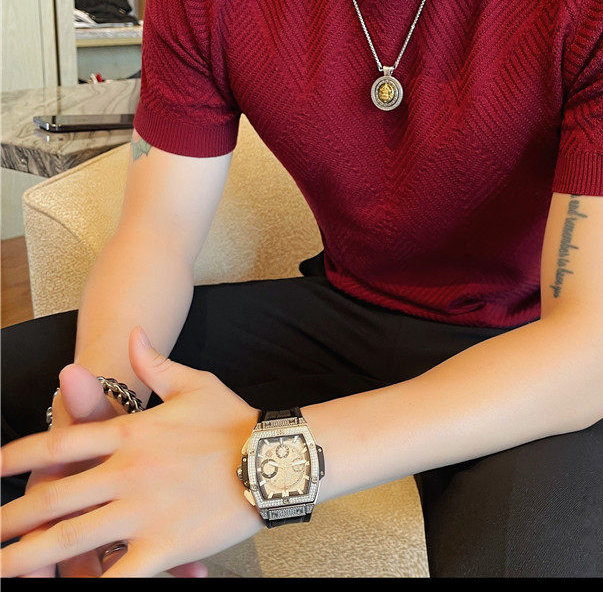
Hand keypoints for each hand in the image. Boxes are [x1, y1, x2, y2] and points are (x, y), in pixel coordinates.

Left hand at [0, 326, 261, 577]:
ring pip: (69, 540)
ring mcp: (143, 511)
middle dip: (10, 519)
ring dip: (26, 558)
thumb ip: (155, 363)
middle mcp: (128, 471)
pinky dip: (91, 586)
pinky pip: (117, 576)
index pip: (60, 443)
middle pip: (52, 498)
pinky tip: (70, 591)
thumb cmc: (235, 420)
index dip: (17, 456)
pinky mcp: (165, 546)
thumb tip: (133, 334)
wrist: (275, 455)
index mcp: (132, 433)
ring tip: (1, 568)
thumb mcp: (194, 383)